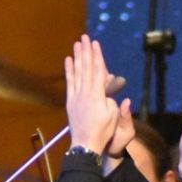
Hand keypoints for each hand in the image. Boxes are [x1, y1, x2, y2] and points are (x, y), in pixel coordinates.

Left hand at [65, 35, 127, 154]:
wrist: (86, 143)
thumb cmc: (103, 131)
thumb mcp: (114, 116)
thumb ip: (112, 100)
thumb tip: (109, 90)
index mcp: (98, 95)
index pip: (97, 71)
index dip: (97, 56)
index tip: (95, 44)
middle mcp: (85, 92)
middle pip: (86, 67)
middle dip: (86, 51)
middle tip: (85, 37)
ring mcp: (76, 96)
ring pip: (76, 72)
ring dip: (77, 57)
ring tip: (76, 44)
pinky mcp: (71, 101)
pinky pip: (69, 82)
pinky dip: (69, 71)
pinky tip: (68, 61)